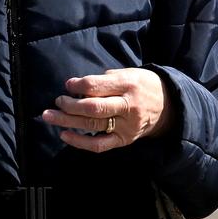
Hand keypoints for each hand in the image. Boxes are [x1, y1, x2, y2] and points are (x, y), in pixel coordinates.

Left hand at [41, 68, 172, 153]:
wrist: (168, 107)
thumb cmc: (142, 86)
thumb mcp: (128, 73)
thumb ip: (104, 79)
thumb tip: (77, 86)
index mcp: (128, 85)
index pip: (96, 86)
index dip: (78, 85)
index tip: (68, 84)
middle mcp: (128, 106)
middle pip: (92, 108)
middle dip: (69, 105)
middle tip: (57, 101)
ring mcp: (126, 126)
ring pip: (92, 125)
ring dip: (67, 121)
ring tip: (49, 116)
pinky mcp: (124, 140)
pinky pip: (99, 145)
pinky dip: (79, 142)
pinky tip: (65, 135)